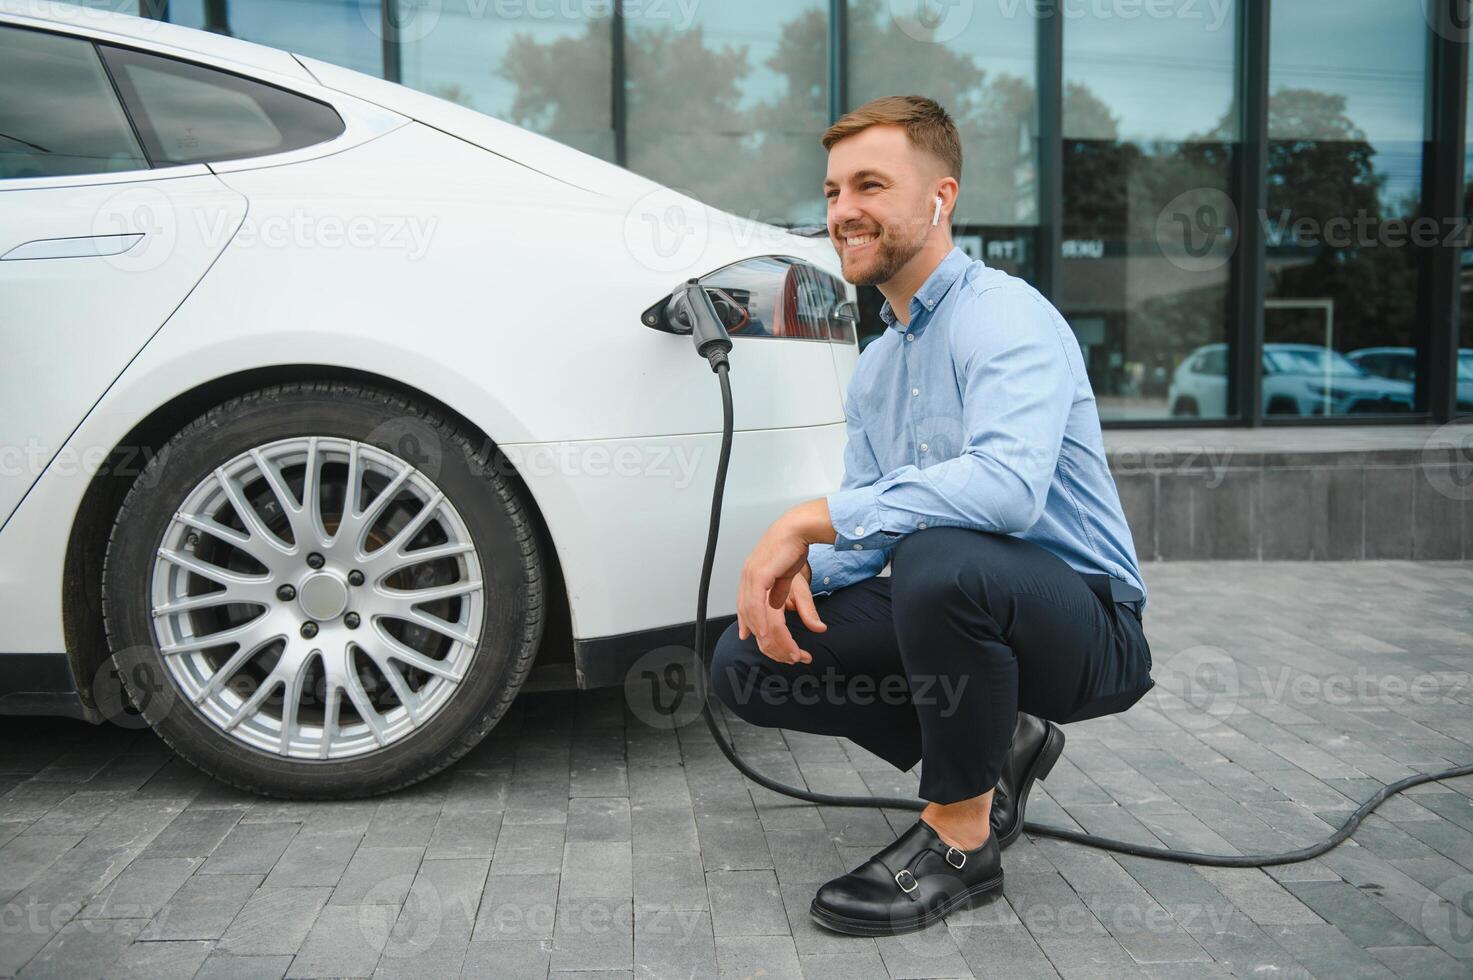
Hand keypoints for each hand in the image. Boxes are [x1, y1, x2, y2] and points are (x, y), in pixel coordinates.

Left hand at [737, 501, 831, 664]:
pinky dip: (759, 620)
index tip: (753, 638)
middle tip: (779, 653)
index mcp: (752, 575)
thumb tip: (778, 604)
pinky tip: (765, 633)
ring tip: (782, 650)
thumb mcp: (787, 574)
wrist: (798, 529)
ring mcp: (750, 574)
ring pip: (752, 612)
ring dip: (768, 635)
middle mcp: (747, 576)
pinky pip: (755, 603)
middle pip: (747, 614)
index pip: (745, 605)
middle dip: (764, 637)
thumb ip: (780, 591)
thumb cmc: (792, 546)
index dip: (748, 623)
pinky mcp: (758, 574)